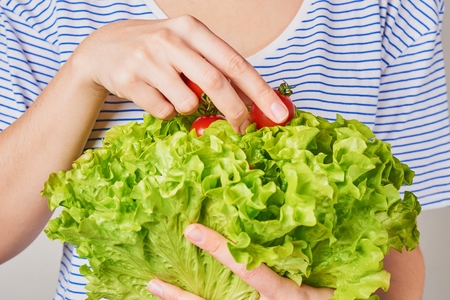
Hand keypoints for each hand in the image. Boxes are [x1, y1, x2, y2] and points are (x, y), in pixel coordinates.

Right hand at [73, 16, 288, 133]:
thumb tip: (250, 101)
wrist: (102, 49)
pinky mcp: (128, 79)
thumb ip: (213, 67)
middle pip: (216, 84)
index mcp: (191, 29)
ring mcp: (147, 59)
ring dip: (187, 108)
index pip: (235, 62)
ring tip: (170, 92)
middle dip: (235, 112)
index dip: (260, 91)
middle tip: (244, 129)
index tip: (279, 114)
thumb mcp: (185, 47)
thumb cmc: (155, 51)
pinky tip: (152, 94)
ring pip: (187, 103)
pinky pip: (163, 111)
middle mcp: (170, 40)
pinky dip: (165, 111)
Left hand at [147, 224, 334, 299]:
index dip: (221, 250)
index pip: (251, 272)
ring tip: (157, 288)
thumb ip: (318, 244)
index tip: (193, 230)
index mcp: (291, 295)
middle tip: (154, 283)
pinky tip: (185, 294)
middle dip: (183, 299)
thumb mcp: (338, 270)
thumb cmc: (351, 289)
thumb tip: (305, 207)